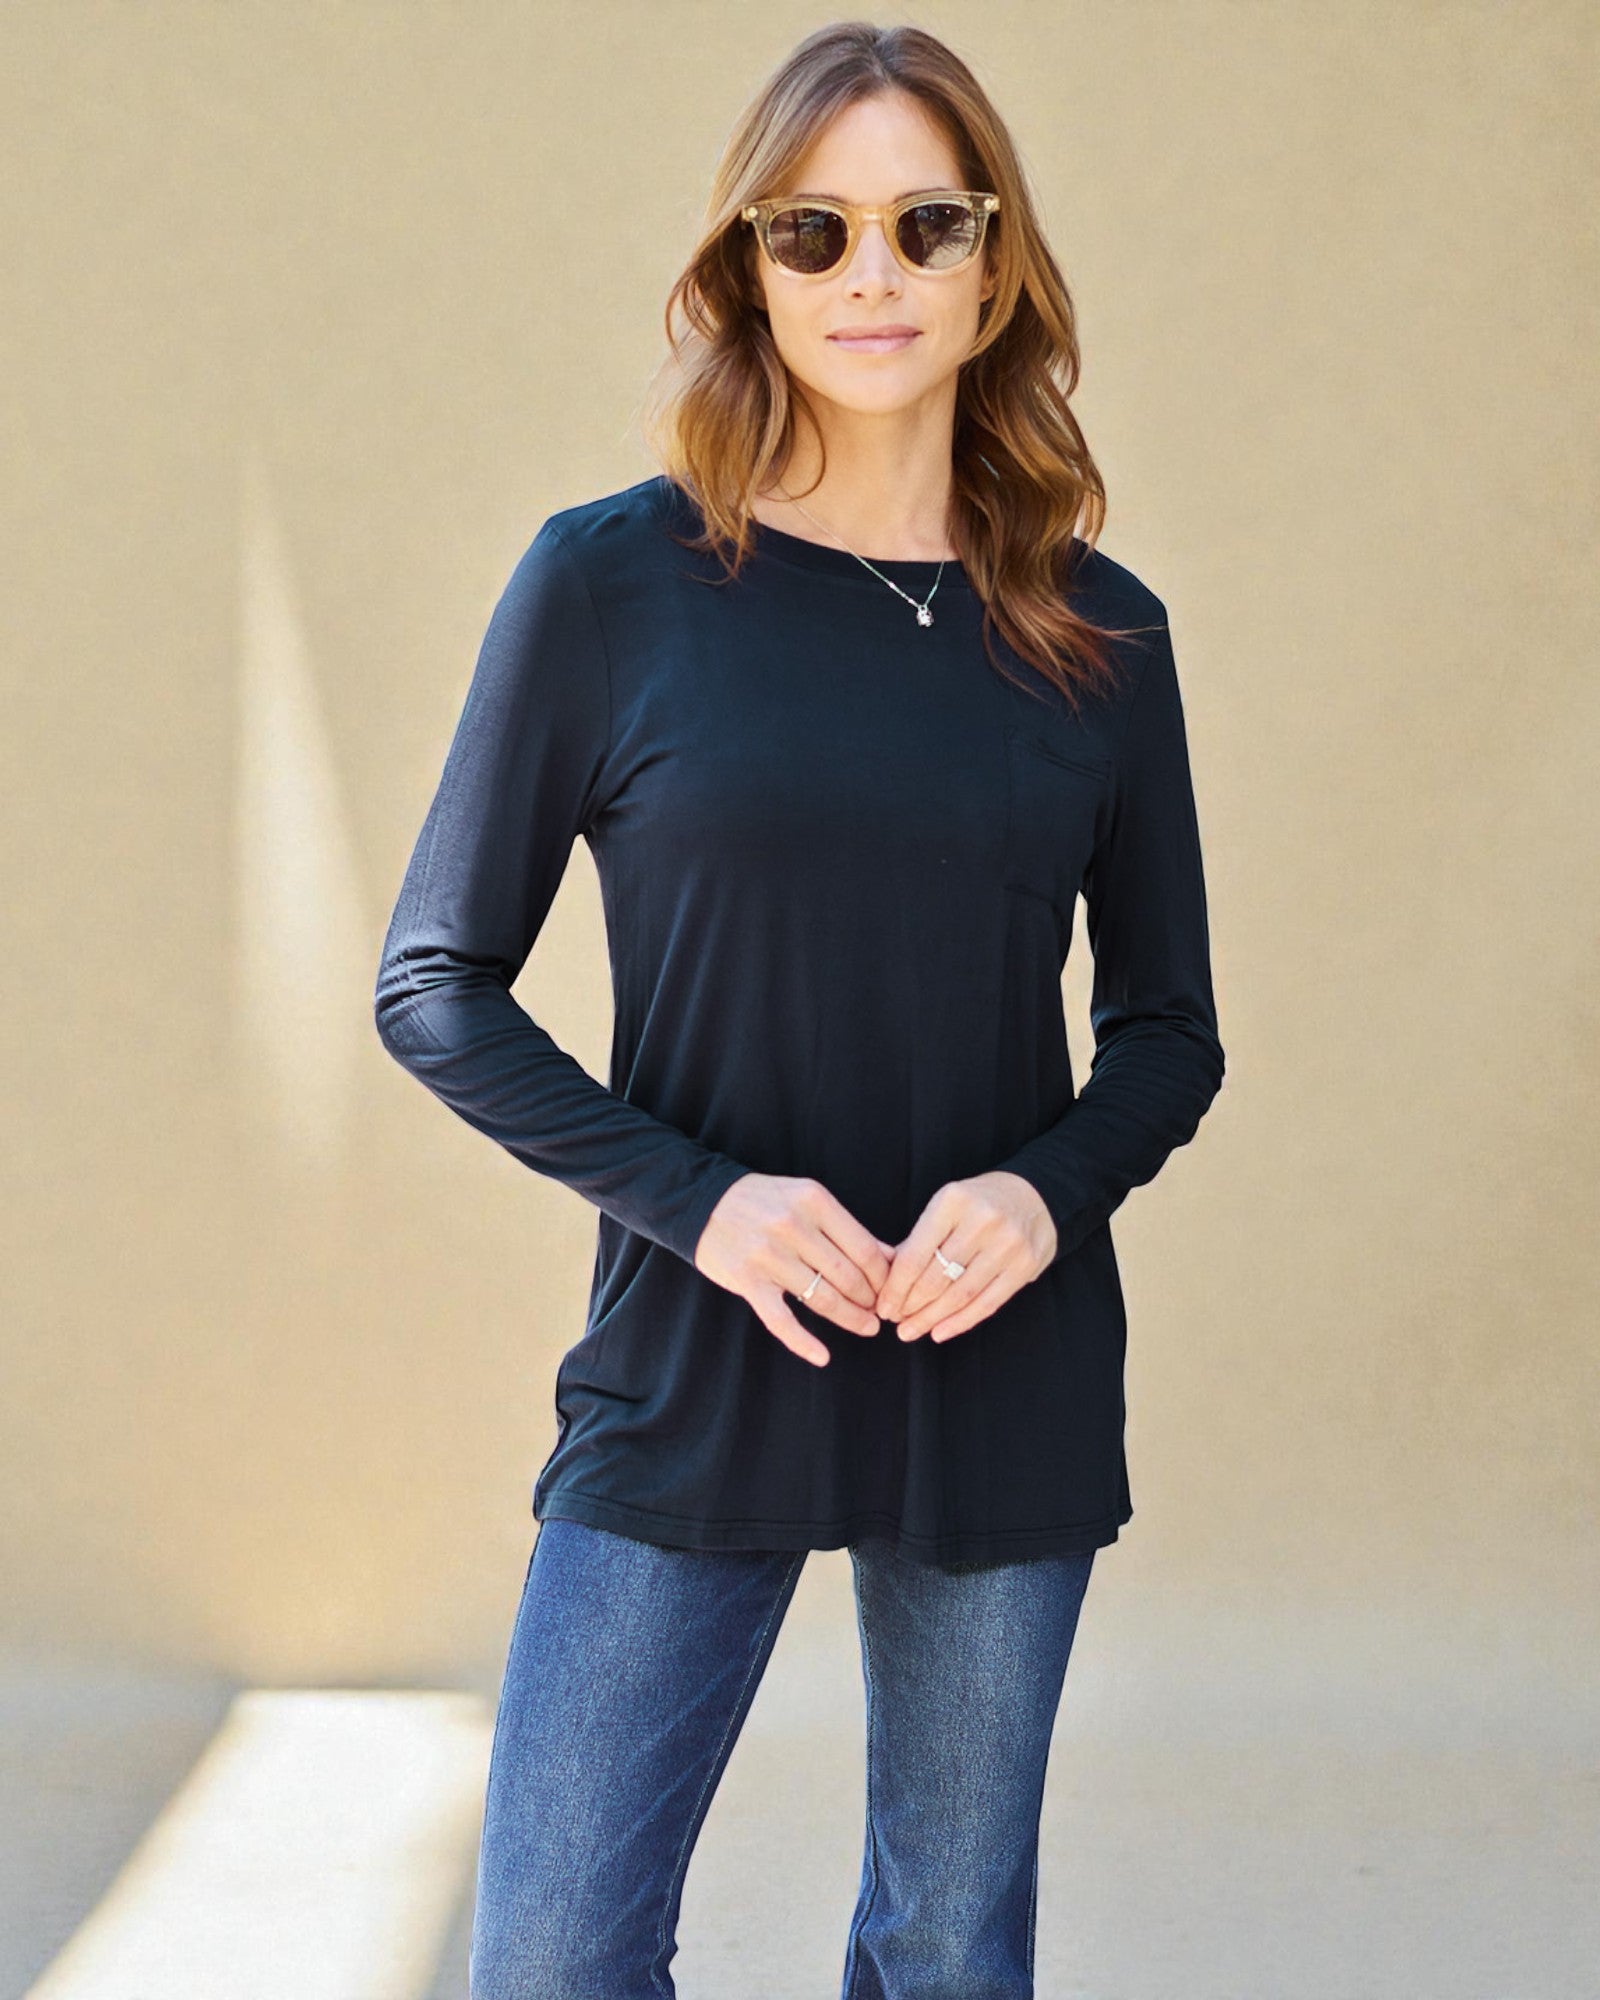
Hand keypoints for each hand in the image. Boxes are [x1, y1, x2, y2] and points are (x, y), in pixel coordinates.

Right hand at [694, 1174, 896, 1368]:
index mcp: (814, 1201)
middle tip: (881, 1312)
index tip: (892, 1290)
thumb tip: (893, 1257)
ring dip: (850, 1318)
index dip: (884, 1276)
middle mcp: (793, 1226)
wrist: (702, 1201)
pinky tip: (821, 1356)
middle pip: (848, 1275)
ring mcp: (768, 1256)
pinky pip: (780, 1320)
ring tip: (866, 1326)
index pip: (864, 1249)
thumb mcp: (806, 1199)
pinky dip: (802, 1343)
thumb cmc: (763, 1201)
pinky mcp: (747, 1280)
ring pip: (822, 1298)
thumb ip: (846, 1227)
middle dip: (870, 1299)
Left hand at [875, 1171, 1056, 1343]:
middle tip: (896, 1321)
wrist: (1035, 1195)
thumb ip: (919, 1239)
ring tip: (913, 1330)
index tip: (883, 1306)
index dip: (895, 1287)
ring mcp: (1007, 1244)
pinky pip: (988, 1303)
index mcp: (953, 1201)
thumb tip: (887, 1279)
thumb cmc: (979, 1203)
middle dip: (911, 1306)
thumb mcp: (946, 1205)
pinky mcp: (1025, 1265)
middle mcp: (982, 1221)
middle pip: (937, 1277)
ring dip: (932, 1318)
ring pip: (961, 1294)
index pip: (915, 1255)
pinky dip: (961, 1322)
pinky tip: (941, 1332)